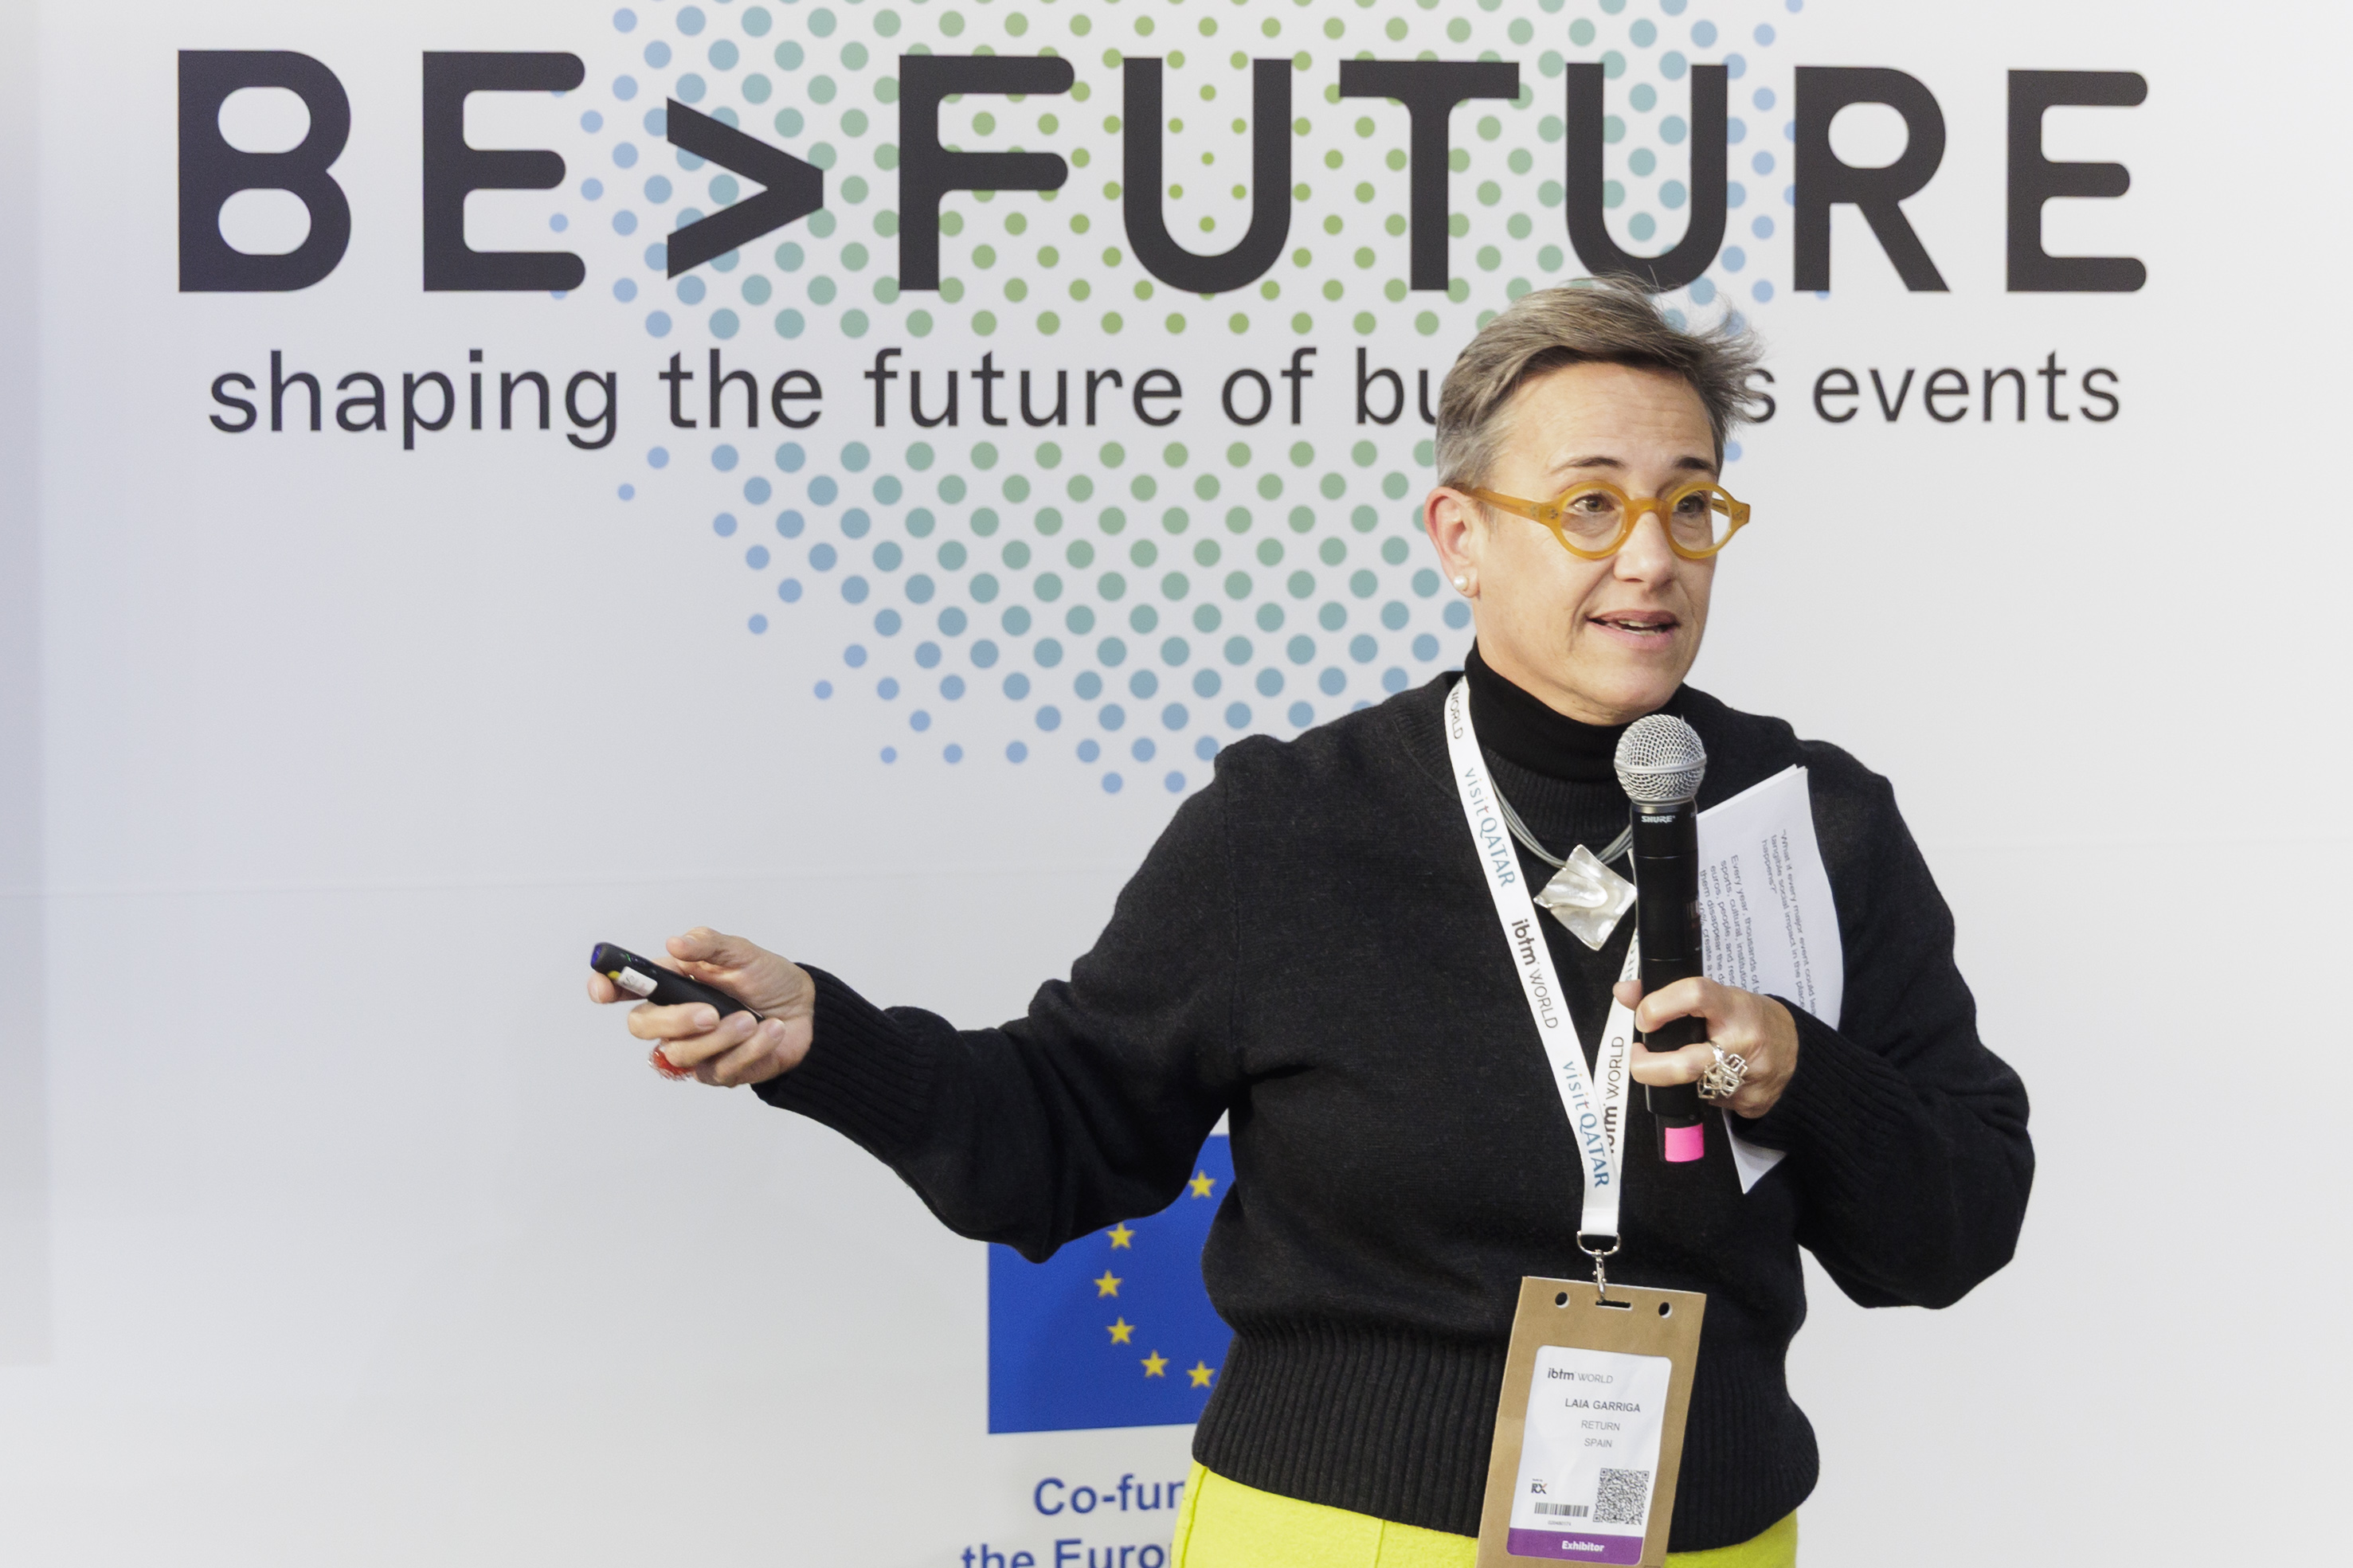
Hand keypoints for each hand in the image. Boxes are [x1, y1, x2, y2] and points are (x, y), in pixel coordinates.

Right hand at [584, 927, 815, 1086]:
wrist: (807, 1011)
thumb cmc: (767, 979)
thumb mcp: (742, 952)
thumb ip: (709, 944)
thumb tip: (676, 942)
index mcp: (672, 983)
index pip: (625, 988)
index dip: (606, 988)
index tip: (603, 990)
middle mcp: (674, 1017)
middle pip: (642, 1027)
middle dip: (675, 1020)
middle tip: (710, 1013)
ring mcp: (693, 1048)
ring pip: (680, 1053)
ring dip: (722, 1037)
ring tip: (752, 1020)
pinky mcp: (716, 1072)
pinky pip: (719, 1070)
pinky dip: (750, 1049)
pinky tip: (771, 1032)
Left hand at [1613, 976, 1799, 1119]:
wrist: (1797, 1051)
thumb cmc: (1750, 1018)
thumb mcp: (1718, 997)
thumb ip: (1668, 995)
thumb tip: (1624, 992)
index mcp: (1733, 1007)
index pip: (1696, 995)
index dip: (1660, 1006)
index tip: (1644, 1017)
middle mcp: (1742, 1042)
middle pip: (1686, 1064)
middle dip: (1649, 1068)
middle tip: (1638, 1057)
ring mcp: (1747, 1078)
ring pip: (1694, 1087)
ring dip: (1675, 1080)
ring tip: (1678, 1063)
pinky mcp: (1749, 1103)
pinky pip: (1709, 1100)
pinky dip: (1700, 1090)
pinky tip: (1711, 1078)